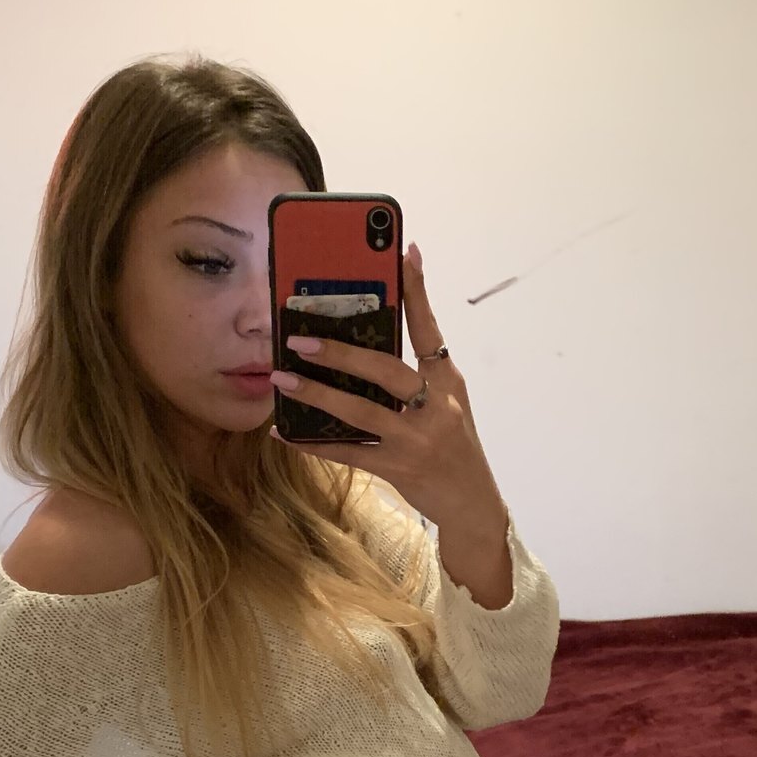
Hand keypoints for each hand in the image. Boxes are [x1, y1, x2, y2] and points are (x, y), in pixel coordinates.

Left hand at [270, 241, 501, 529]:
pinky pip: (347, 452)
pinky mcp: (398, 469)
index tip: (403, 252)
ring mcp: (417, 440)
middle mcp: (437, 408)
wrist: (473, 504)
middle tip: (299, 338)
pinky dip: (312, 443)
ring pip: (360, 412)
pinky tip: (284, 432)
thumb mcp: (449, 403)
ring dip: (317, 394)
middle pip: (385, 370)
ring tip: (283, 378)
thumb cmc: (453, 446)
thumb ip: (420, 373)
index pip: (429, 329)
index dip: (416, 291)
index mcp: (449, 383)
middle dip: (340, 352)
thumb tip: (376, 336)